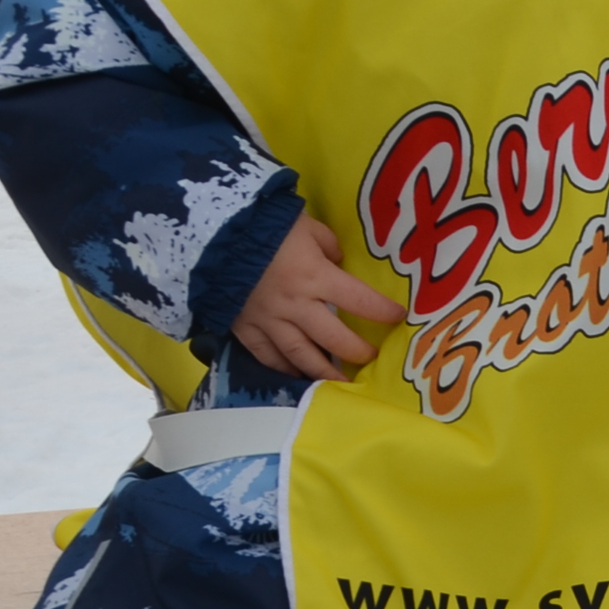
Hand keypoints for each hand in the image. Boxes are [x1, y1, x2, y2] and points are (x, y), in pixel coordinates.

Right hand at [230, 215, 402, 382]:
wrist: (210, 235)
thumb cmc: (265, 225)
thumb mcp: (306, 227)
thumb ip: (328, 246)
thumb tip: (338, 261)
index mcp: (315, 277)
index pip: (359, 300)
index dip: (382, 311)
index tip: (398, 317)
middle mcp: (296, 305)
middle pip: (334, 339)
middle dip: (357, 352)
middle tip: (371, 359)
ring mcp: (268, 320)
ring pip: (301, 356)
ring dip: (323, 372)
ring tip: (340, 383)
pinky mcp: (245, 328)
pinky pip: (267, 355)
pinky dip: (283, 368)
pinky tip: (296, 375)